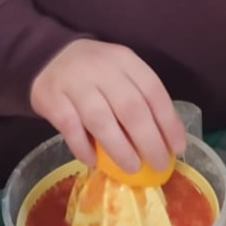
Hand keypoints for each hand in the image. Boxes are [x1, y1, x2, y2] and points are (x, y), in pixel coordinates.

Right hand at [30, 39, 185, 172]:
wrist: (47, 57)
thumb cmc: (95, 73)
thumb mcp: (120, 72)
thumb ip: (139, 98)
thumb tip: (164, 140)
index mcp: (124, 60)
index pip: (153, 91)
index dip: (168, 121)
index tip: (177, 148)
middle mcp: (101, 68)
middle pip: (130, 108)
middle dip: (149, 141)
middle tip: (158, 165)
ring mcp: (74, 83)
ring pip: (101, 120)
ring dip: (120, 149)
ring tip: (132, 168)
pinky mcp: (52, 99)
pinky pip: (70, 129)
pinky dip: (84, 149)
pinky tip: (94, 162)